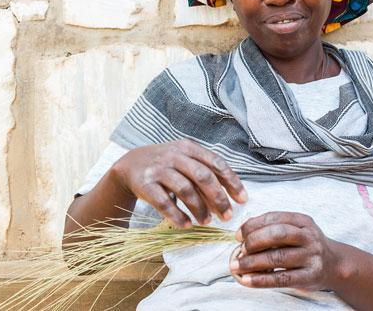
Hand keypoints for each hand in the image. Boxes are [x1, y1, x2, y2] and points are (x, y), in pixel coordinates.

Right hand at [111, 139, 247, 227]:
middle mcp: (174, 156)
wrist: (130, 165)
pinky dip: (177, 215)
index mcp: (189, 148)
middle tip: (228, 216)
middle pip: (202, 176)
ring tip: (207, 222)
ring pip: (185, 190)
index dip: (232, 182)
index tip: (243, 200)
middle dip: (218, 198)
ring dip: (199, 208)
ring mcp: (159, 169)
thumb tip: (232, 197)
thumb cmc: (167, 165)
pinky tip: (186, 225)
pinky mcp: (145, 184)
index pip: (216, 163)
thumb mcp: (185, 159)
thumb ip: (206, 172)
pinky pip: (164, 202)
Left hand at [229, 211, 339, 289]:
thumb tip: (244, 231)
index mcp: (303, 220)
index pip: (274, 217)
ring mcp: (311, 257)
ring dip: (252, 262)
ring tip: (237, 266)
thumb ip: (274, 227)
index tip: (238, 235)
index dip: (252, 225)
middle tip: (240, 250)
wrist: (335, 264)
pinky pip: (282, 278)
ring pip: (277, 257)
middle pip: (277, 234)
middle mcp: (308, 236)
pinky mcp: (309, 276)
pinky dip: (261, 280)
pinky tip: (247, 280)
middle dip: (253, 241)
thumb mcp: (297, 229)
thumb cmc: (307, 246)